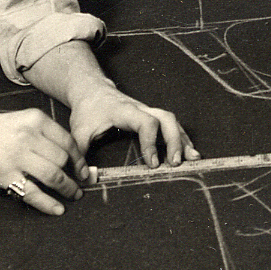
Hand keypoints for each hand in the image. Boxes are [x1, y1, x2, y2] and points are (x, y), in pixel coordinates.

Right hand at [0, 108, 83, 215]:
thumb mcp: (19, 121)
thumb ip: (42, 135)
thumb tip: (70, 157)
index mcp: (35, 119)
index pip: (68, 141)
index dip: (79, 159)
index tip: (84, 170)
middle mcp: (28, 136)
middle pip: (63, 159)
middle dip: (76, 175)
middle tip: (81, 184)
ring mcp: (17, 156)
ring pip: (54, 176)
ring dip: (68, 189)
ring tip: (74, 196)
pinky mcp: (5, 175)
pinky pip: (33, 192)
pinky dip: (48, 203)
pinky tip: (57, 209)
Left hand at [68, 85, 196, 169]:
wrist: (93, 91)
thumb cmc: (88, 111)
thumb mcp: (78, 131)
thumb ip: (81, 154)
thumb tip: (85, 178)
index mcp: (125, 111)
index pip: (146, 122)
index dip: (151, 142)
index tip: (152, 163)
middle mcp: (141, 109)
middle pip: (166, 119)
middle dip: (174, 141)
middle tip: (175, 163)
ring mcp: (149, 112)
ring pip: (172, 121)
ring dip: (182, 140)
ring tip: (192, 158)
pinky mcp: (152, 117)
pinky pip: (171, 125)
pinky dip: (181, 138)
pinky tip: (189, 151)